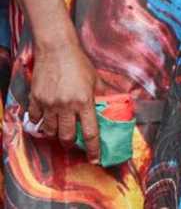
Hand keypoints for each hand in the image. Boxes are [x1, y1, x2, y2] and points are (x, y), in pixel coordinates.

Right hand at [28, 37, 100, 163]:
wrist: (57, 49)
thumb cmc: (79, 63)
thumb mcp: (96, 78)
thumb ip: (105, 93)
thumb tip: (116, 102)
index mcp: (84, 101)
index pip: (91, 132)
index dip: (93, 148)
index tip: (94, 159)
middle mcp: (66, 106)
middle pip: (67, 136)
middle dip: (70, 143)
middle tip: (72, 142)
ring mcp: (49, 104)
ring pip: (50, 130)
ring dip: (55, 134)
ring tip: (59, 130)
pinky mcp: (36, 99)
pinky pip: (35, 119)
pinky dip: (39, 122)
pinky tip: (44, 119)